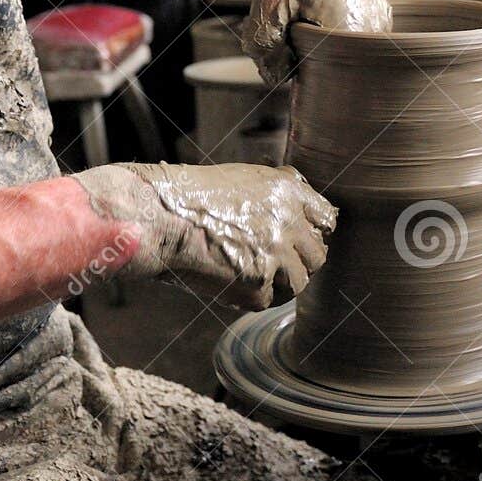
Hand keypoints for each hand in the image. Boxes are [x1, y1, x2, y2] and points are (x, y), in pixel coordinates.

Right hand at [75, 162, 336, 309]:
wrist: (154, 215)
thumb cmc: (186, 198)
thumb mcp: (240, 180)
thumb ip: (275, 198)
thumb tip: (300, 221)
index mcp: (287, 190)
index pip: (327, 219)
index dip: (313, 233)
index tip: (298, 242)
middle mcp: (289, 219)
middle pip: (318, 255)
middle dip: (298, 264)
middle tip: (272, 267)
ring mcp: (276, 251)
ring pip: (299, 282)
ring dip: (278, 285)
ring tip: (249, 278)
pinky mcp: (257, 280)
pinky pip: (267, 300)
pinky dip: (248, 298)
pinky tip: (226, 285)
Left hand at [243, 0, 390, 83]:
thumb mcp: (270, 2)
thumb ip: (266, 48)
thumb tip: (277, 79)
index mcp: (347, 34)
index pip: (310, 72)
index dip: (287, 56)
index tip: (284, 24)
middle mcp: (372, 34)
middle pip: (327, 64)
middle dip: (303, 47)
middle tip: (297, 8)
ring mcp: (381, 26)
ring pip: (339, 52)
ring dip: (318, 37)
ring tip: (313, 1)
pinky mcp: (382, 17)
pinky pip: (350, 38)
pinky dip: (332, 28)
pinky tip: (325, 0)